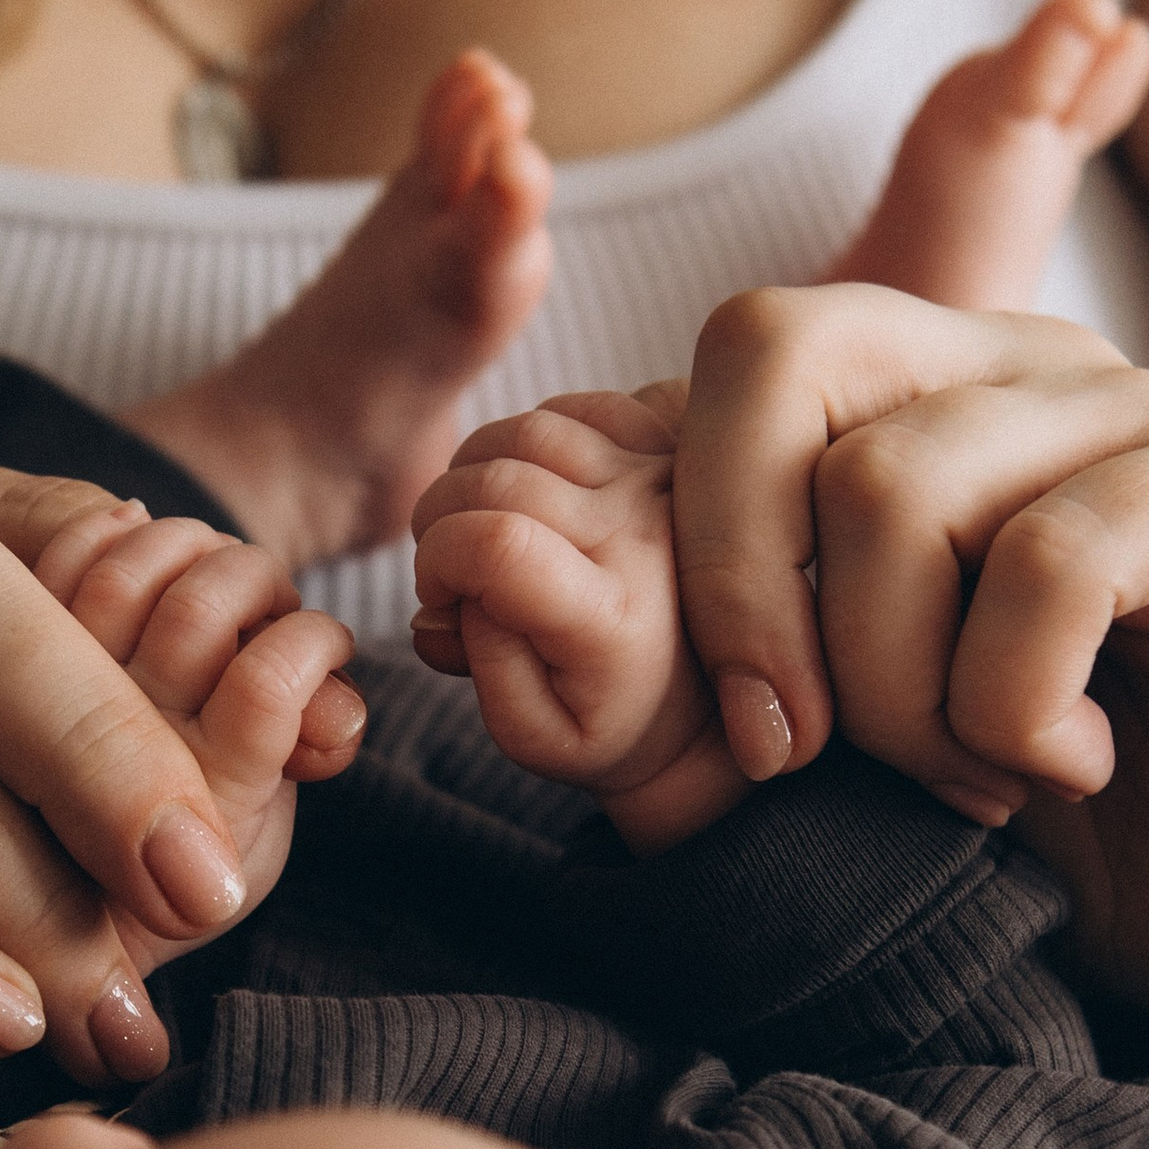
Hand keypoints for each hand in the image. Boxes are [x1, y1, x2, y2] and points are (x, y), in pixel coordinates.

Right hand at [408, 388, 745, 854]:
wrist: (712, 710)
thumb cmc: (612, 727)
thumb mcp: (536, 739)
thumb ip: (483, 667)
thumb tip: (451, 593)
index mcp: (613, 617)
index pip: (494, 545)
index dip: (436, 561)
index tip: (438, 597)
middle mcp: (645, 535)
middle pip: (500, 476)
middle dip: (438, 517)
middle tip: (445, 567)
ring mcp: (662, 481)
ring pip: (533, 429)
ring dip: (474, 470)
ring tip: (475, 525)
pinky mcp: (669, 447)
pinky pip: (577, 409)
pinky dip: (527, 439)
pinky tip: (525, 491)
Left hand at [663, 283, 1148, 1148]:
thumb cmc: (1030, 831)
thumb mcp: (829, 733)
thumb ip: (703, 642)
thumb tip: (487, 582)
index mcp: (909, 395)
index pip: (732, 355)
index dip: (685, 536)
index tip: (735, 732)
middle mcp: (1014, 365)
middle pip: (782, 354)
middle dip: (745, 587)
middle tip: (806, 754)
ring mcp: (1134, 408)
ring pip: (895, 482)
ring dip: (900, 691)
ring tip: (980, 779)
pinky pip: (1049, 559)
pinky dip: (1021, 710)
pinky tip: (1075, 763)